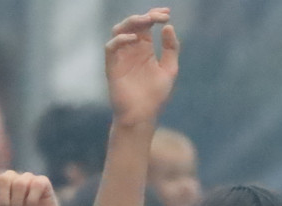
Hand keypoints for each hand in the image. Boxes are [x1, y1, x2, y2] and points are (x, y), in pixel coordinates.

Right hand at [106, 8, 178, 126]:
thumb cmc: (155, 96)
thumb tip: (168, 27)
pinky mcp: (112, 67)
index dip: (155, 16)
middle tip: (159, 16)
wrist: (143, 116)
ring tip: (147, 21)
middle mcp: (131, 50)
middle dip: (145, 16)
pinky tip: (134, 39)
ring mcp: (121, 57)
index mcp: (144, 49)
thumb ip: (170, 49)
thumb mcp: (170, 70)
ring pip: (119, 30)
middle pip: (133, 24)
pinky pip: (111, 47)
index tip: (167, 13)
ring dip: (132, 23)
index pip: (146, 26)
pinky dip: (120, 40)